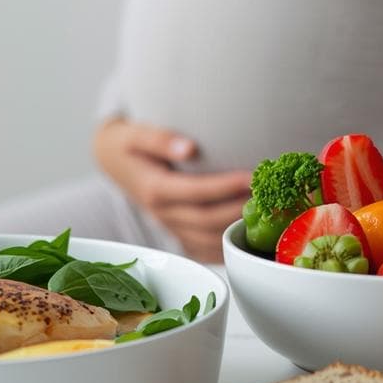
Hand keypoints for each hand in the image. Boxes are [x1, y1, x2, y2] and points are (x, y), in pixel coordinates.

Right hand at [92, 118, 251, 261]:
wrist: (113, 162)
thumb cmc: (128, 144)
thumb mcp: (134, 134)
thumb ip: (159, 139)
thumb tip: (188, 148)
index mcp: (154, 189)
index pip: (195, 192)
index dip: (224, 187)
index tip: (251, 177)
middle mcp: (163, 213)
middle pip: (207, 219)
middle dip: (239, 209)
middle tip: (269, 195)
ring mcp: (171, 226)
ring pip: (208, 238)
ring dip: (236, 229)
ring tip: (266, 212)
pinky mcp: (178, 232)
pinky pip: (204, 248)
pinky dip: (227, 246)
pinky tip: (250, 235)